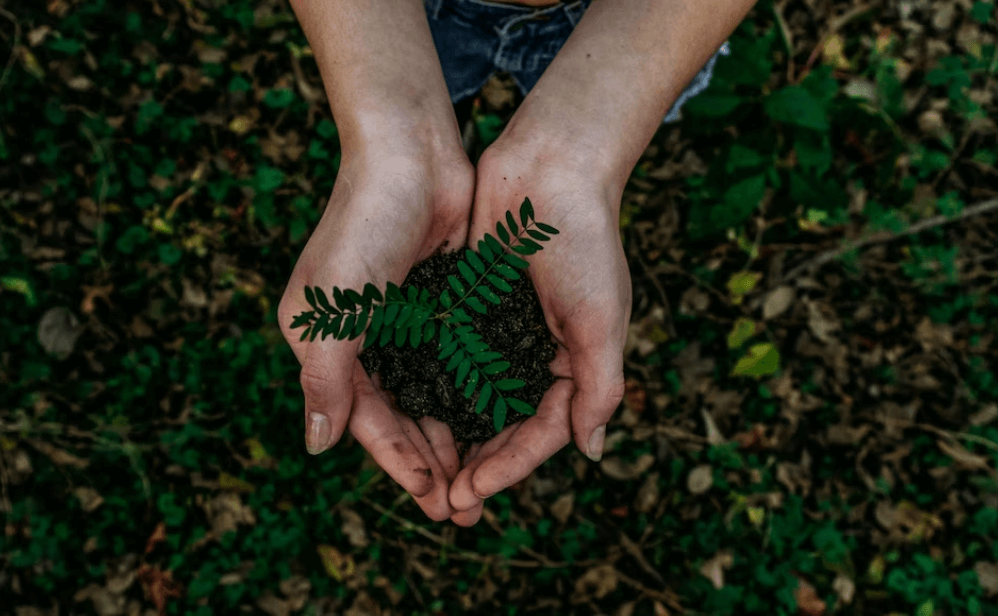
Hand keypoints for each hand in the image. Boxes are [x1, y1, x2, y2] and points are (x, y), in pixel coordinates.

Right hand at [278, 135, 479, 521]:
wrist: (410, 153)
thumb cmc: (363, 226)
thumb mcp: (332, 309)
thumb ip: (324, 379)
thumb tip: (316, 446)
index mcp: (325, 343)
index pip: (364, 419)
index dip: (398, 462)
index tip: (434, 499)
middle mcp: (362, 339)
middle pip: (399, 416)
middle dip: (430, 463)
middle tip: (464, 508)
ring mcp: (403, 322)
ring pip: (430, 396)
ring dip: (454, 437)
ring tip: (482, 479)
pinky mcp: (439, 303)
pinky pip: (455, 362)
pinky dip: (471, 394)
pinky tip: (496, 423)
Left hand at [448, 136, 630, 523]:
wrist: (550, 168)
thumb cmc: (585, 241)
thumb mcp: (601, 319)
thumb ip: (599, 386)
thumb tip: (591, 451)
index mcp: (573, 365)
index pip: (540, 432)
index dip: (508, 467)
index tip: (471, 492)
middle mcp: (535, 355)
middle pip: (502, 426)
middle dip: (476, 466)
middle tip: (443, 503)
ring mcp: (500, 333)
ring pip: (471, 400)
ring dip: (450, 437)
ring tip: (422, 473)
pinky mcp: (468, 307)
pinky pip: (448, 358)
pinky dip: (431, 387)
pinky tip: (405, 412)